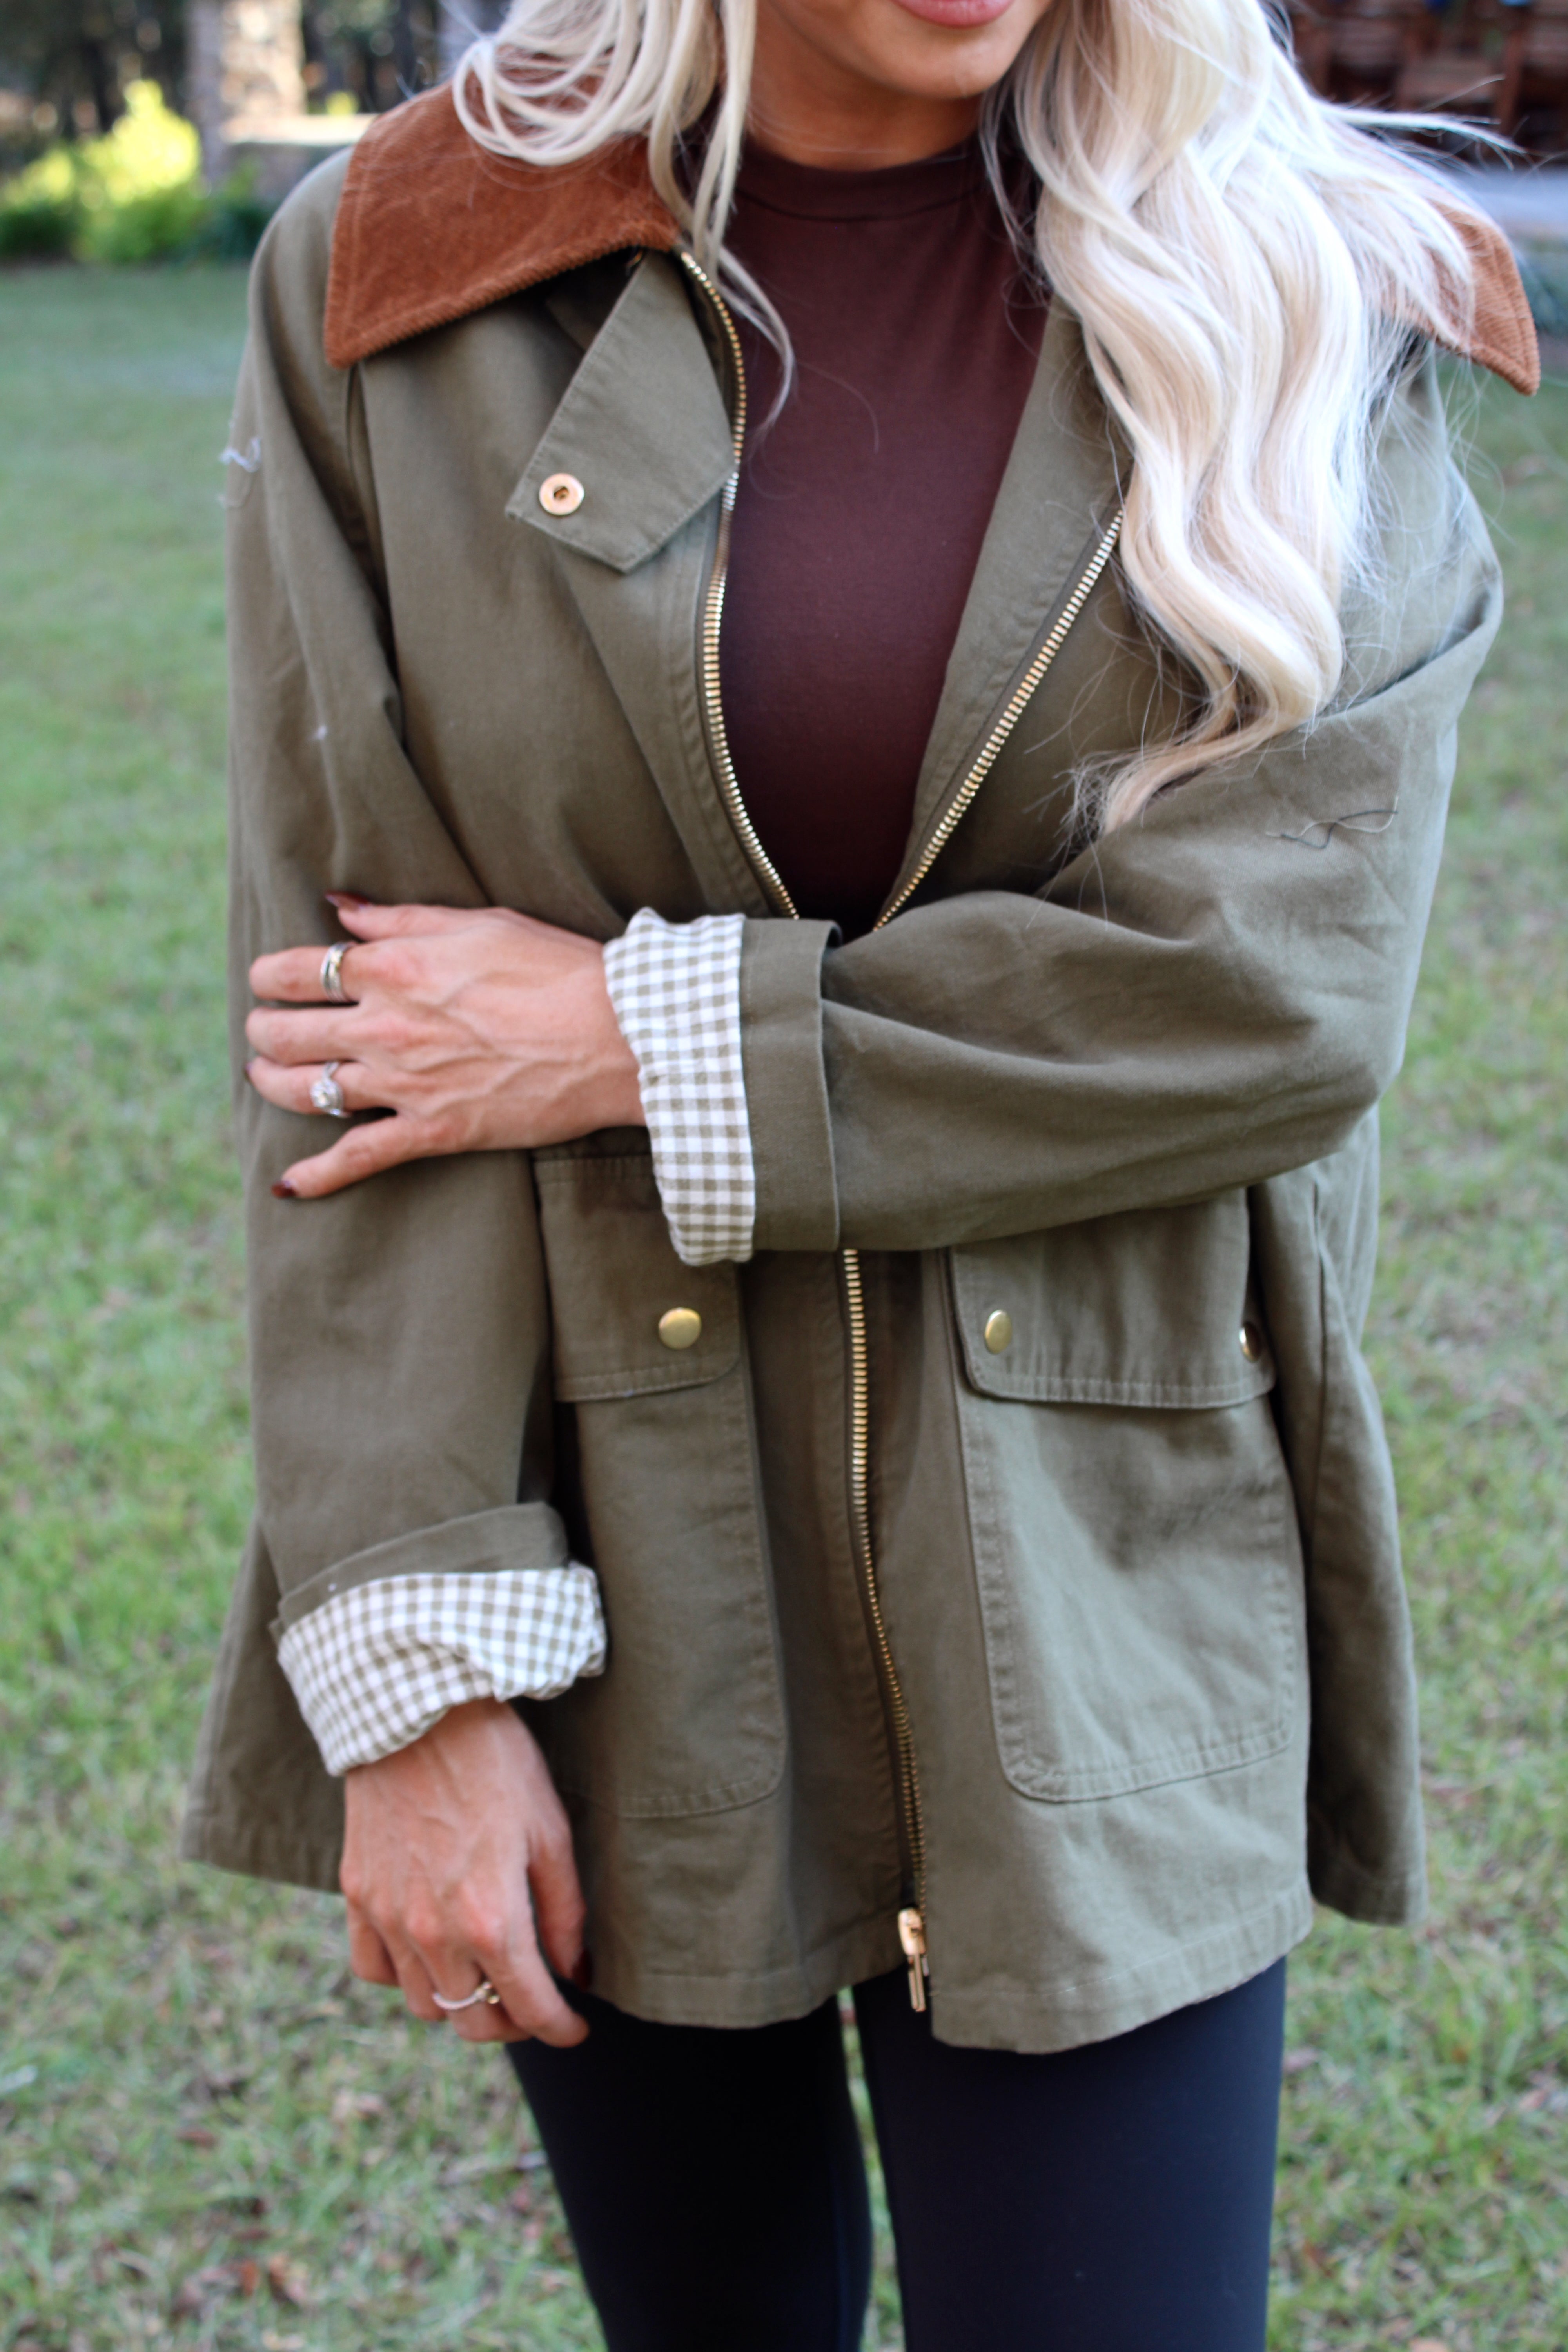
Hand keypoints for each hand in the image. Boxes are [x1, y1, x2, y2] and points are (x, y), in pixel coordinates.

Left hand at [245, 895, 644, 1198]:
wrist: (617, 1036)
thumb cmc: (558, 969)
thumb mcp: (479, 922)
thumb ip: (400, 918)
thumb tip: (339, 908)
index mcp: (395, 966)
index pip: (297, 970)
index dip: (271, 974)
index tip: (271, 978)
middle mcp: (386, 1026)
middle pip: (286, 1031)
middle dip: (264, 1027)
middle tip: (265, 1027)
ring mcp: (405, 1084)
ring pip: (304, 1089)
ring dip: (271, 1083)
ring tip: (265, 1074)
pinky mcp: (433, 1131)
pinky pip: (358, 1159)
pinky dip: (317, 1176)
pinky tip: (288, 1184)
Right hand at [341, 1698, 589, 2047]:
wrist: (421, 1713)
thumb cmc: (497, 1764)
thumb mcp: (550, 1833)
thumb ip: (564, 1913)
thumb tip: (575, 1972)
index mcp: (491, 1919)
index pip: (529, 2007)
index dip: (560, 2028)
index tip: (576, 2028)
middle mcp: (434, 1932)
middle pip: (473, 2022)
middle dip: (514, 2025)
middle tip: (536, 2005)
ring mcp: (389, 1917)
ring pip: (425, 2005)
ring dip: (460, 2004)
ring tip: (487, 1976)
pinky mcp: (357, 1896)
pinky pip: (375, 1969)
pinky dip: (405, 1977)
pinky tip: (431, 1954)